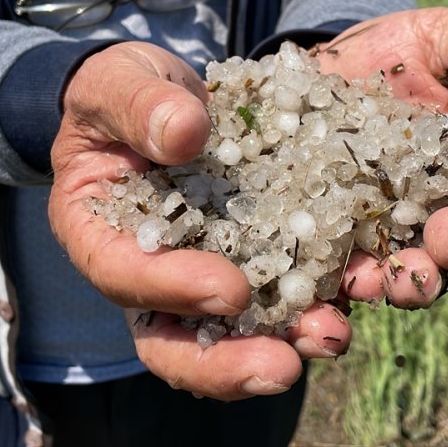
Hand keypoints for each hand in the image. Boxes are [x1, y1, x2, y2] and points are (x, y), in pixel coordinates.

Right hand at [48, 42, 349, 400]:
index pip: (120, 274)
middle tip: (282, 367)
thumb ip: (140, 105)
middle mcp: (142, 271)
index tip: (230, 288)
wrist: (158, 97)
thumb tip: (184, 134)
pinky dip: (309, 302)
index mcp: (95, 232)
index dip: (171, 289)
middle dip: (226, 363)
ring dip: (280, 343)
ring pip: (226, 333)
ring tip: (332, 337)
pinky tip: (352, 298)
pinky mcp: (243, 260)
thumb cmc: (122, 90)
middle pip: (170, 339)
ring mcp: (194, 273)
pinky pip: (273, 294)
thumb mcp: (117, 81)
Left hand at [311, 7, 447, 306]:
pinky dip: (331, 310)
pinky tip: (322, 315)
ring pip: (407, 275)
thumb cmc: (392, 56)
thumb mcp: (434, 42)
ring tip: (392, 282)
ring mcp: (386, 238)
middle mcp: (441, 212)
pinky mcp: (331, 254)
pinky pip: (336, 291)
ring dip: (406, 285)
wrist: (318, 75)